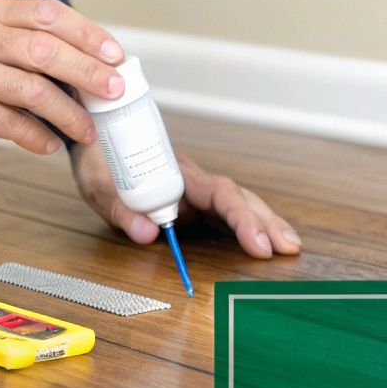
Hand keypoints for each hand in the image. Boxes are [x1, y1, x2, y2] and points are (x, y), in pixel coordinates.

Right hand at [0, 0, 125, 154]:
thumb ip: (16, 37)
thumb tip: (77, 60)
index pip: (48, 14)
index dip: (87, 33)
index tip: (114, 53)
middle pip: (46, 50)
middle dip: (88, 72)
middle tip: (115, 90)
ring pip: (33, 90)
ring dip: (69, 113)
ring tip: (87, 129)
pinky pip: (10, 123)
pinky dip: (37, 137)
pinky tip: (50, 145)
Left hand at [72, 148, 301, 258]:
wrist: (96, 139)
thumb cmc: (98, 160)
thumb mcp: (98, 184)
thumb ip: (121, 208)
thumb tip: (148, 234)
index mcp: (178, 174)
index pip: (219, 194)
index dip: (241, 217)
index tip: (257, 242)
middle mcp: (193, 181)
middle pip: (239, 198)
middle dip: (266, 223)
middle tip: (290, 248)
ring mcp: (195, 191)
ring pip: (238, 203)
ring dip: (264, 223)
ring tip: (290, 246)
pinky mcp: (192, 201)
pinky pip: (226, 212)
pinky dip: (248, 224)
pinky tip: (266, 240)